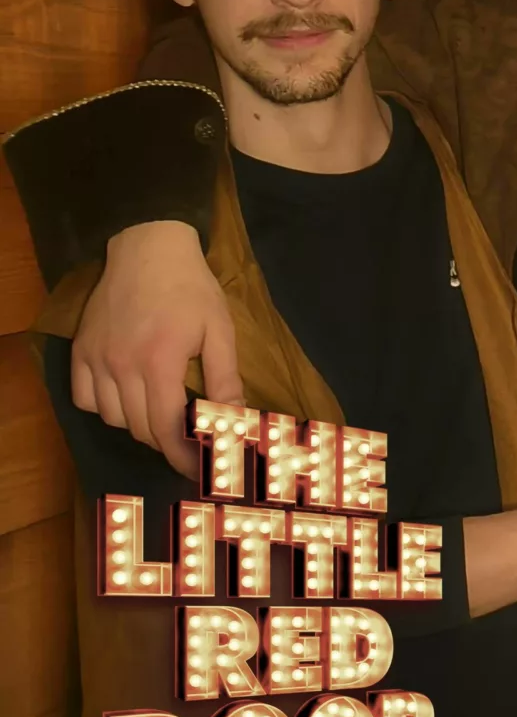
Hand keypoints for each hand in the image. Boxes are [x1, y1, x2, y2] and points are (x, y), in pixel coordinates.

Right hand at [71, 221, 240, 475]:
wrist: (148, 247)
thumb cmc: (192, 288)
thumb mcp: (219, 330)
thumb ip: (224, 379)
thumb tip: (236, 420)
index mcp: (160, 362)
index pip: (166, 428)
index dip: (181, 456)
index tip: (196, 468)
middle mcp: (121, 366)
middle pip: (140, 427)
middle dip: (166, 443)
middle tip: (188, 444)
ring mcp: (96, 358)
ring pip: (112, 418)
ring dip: (138, 426)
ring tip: (162, 418)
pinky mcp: (81, 350)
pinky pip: (84, 399)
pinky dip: (104, 409)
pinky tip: (126, 400)